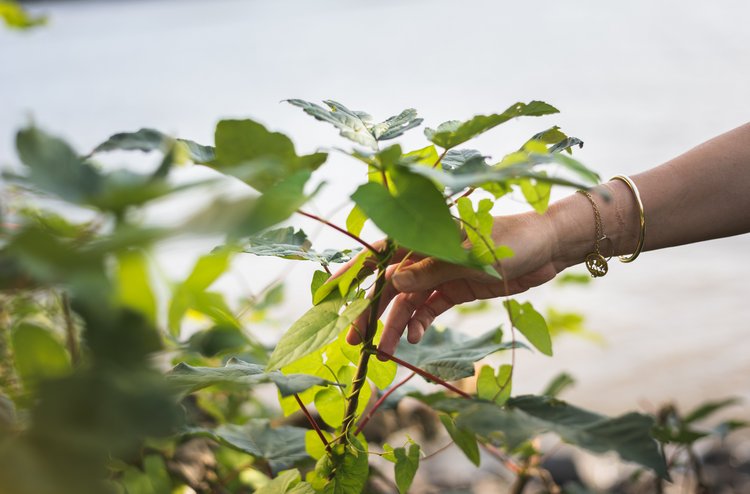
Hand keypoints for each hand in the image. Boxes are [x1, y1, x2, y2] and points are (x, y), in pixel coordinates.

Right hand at [340, 209, 564, 355]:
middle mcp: (425, 253)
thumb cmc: (511, 239)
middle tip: (354, 340)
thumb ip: (430, 270)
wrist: (548, 247)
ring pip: (406, 303)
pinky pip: (428, 309)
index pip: (378, 252)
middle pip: (388, 284)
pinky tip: (413, 340)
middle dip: (369, 312)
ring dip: (393, 326)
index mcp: (423, 234)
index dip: (352, 273)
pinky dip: (419, 324)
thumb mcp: (470, 255)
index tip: (329, 295)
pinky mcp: (453, 290)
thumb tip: (390, 282)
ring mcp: (438, 273)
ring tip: (381, 353)